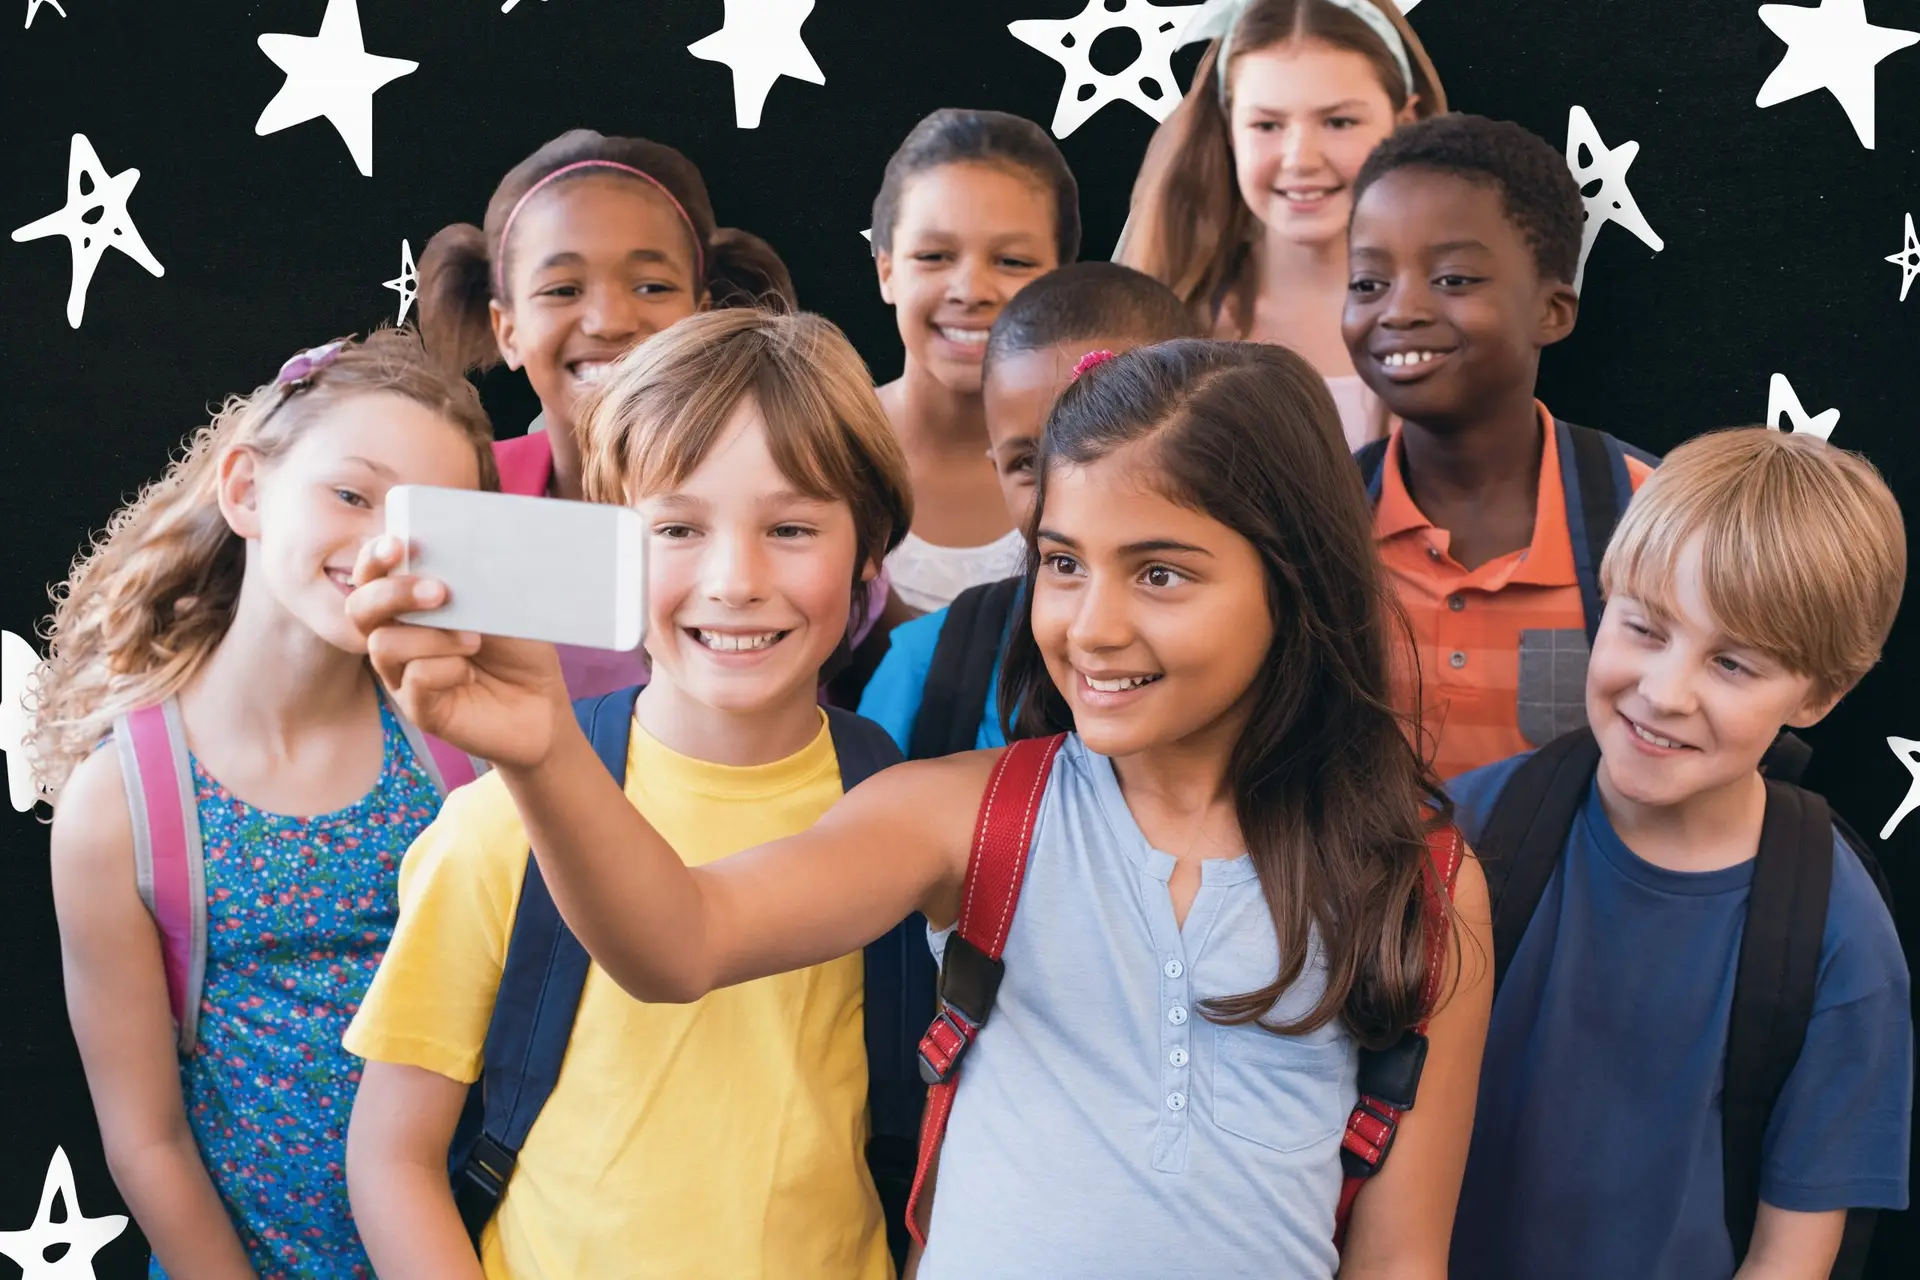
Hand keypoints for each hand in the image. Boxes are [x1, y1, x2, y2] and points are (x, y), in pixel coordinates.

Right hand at [347, 536, 569, 769]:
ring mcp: (403, 674)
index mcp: (411, 603)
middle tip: (439, 591)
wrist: (542, 701)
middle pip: (360, 607)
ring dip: (432, 636)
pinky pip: (413, 680)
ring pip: (383, 644)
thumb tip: (457, 554)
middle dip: (393, 593)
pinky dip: (446, 669)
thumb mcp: (502, 604)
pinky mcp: (419, 708)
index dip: (375, 557)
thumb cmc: (519, 647)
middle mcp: (398, 636)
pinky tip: (471, 672)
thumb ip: (473, 580)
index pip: (372, 574)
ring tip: (474, 640)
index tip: (398, 544)